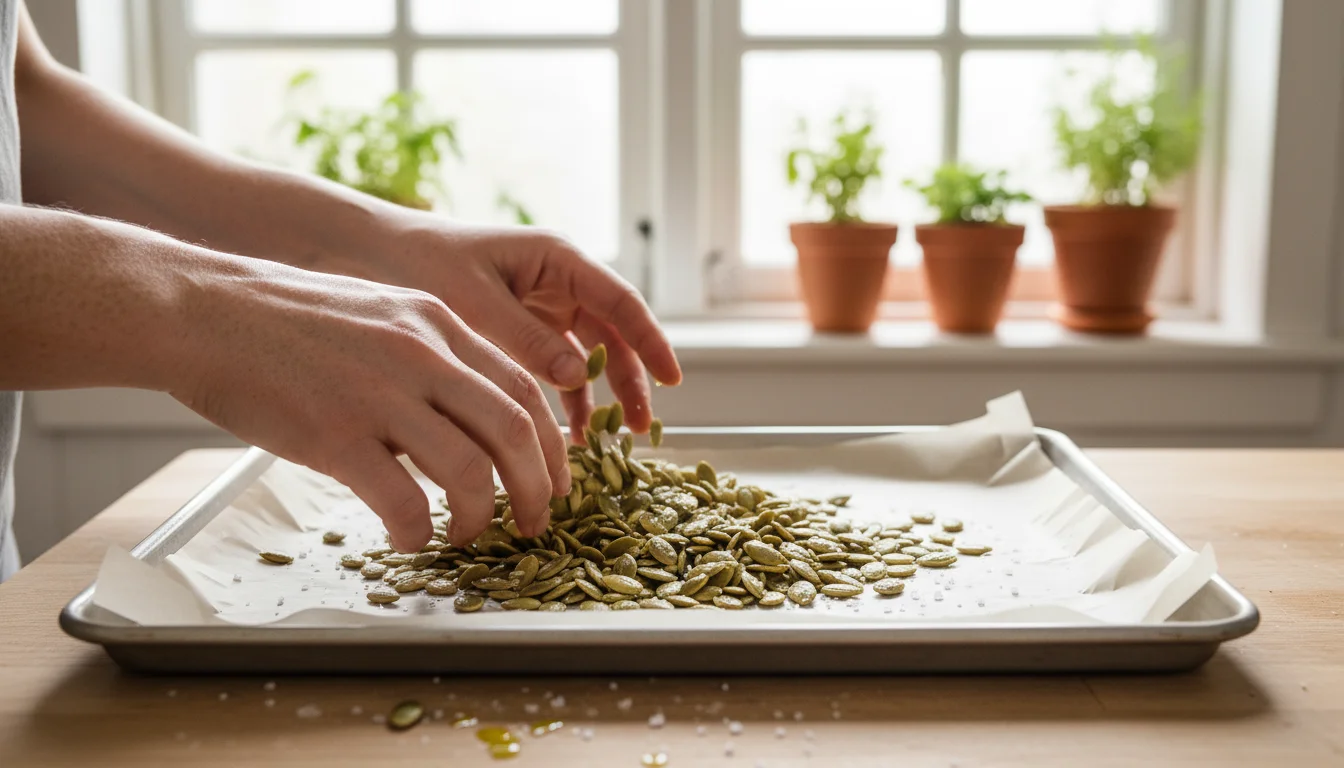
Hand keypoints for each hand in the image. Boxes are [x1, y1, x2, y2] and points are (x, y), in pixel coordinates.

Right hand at [171, 257, 569, 550]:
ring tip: (468, 536)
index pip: (524, 388)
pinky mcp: (335, 434)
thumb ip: (432, 357)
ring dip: (479, 517)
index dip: (552, 445)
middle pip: (514, 431)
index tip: (554, 480)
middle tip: (533, 523)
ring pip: (470, 470)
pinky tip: (408, 539)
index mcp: (438, 324)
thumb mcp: (381, 314)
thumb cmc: (288, 320)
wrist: (205, 311)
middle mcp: (422, 354)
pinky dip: (417, 531)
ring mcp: (380, 394)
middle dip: (537, 488)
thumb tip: (468, 419)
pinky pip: (402, 499)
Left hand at [371, 220, 681, 438]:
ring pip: (589, 354)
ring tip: (607, 441)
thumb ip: (526, 338)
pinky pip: (556, 367)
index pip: (621, 302)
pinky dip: (564, 399)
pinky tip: (565, 435)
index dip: (651, 341)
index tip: (673, 379)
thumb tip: (577, 376)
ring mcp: (541, 306)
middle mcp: (557, 280)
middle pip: (613, 333)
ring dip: (601, 395)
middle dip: (632, 379)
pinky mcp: (521, 331)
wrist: (368, 255)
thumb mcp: (474, 301)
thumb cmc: (420, 262)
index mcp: (556, 258)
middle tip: (643, 427)